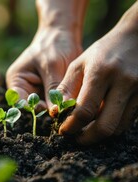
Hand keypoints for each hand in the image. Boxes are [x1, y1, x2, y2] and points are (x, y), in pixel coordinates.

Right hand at [6, 28, 81, 108]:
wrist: (63, 34)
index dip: (33, 109)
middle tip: (61, 112)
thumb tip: (55, 112)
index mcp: (17, 80)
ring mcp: (35, 91)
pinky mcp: (46, 91)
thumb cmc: (54, 45)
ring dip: (53, 108)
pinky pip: (51, 102)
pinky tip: (68, 102)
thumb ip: (52, 90)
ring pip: (43, 107)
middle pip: (32, 107)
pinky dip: (58, 103)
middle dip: (46, 110)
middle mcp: (23, 88)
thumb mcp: (53, 66)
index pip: (20, 102)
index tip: (50, 110)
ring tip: (66, 107)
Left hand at [58, 2, 137, 144]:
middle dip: (87, 138)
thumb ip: (66, 88)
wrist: (137, 37)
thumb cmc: (103, 51)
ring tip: (86, 130)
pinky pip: (127, 121)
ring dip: (99, 134)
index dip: (71, 126)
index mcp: (101, 72)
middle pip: (105, 126)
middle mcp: (124, 82)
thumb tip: (56, 113)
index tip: (63, 131)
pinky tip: (101, 121)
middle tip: (76, 138)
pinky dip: (112, 126)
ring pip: (118, 128)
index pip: (84, 111)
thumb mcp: (79, 64)